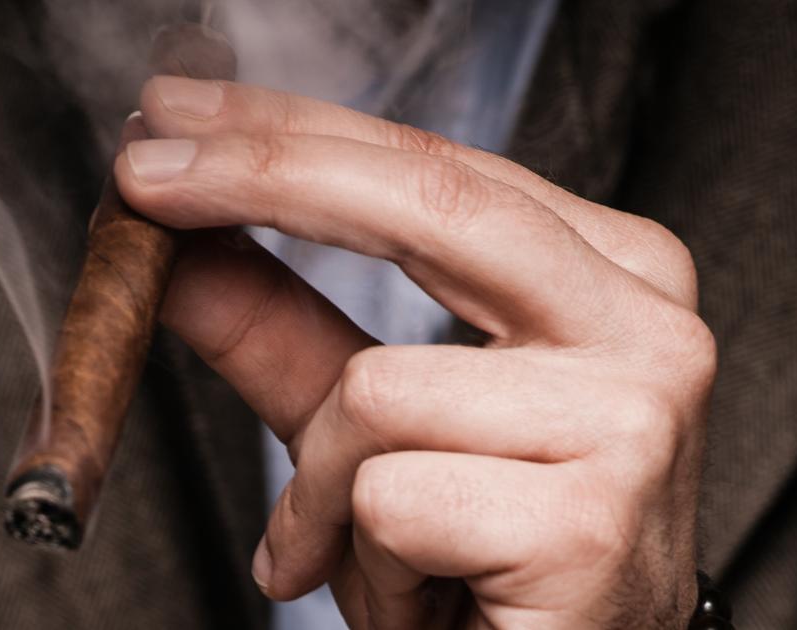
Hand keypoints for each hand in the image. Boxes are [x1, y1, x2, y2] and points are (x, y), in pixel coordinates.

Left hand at [115, 75, 715, 629]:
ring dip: (321, 489)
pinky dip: (353, 554)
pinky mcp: (590, 520)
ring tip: (369, 551)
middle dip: (265, 177)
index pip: (446, 172)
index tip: (182, 119)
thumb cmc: (497, 564)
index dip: (300, 134)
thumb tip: (190, 251)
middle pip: (431, 206)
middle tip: (145, 178)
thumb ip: (296, 336)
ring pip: (374, 389)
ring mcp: (635, 419)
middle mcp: (651, 329)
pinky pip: (385, 495)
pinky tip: (421, 597)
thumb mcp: (385, 432)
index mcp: (619, 280)